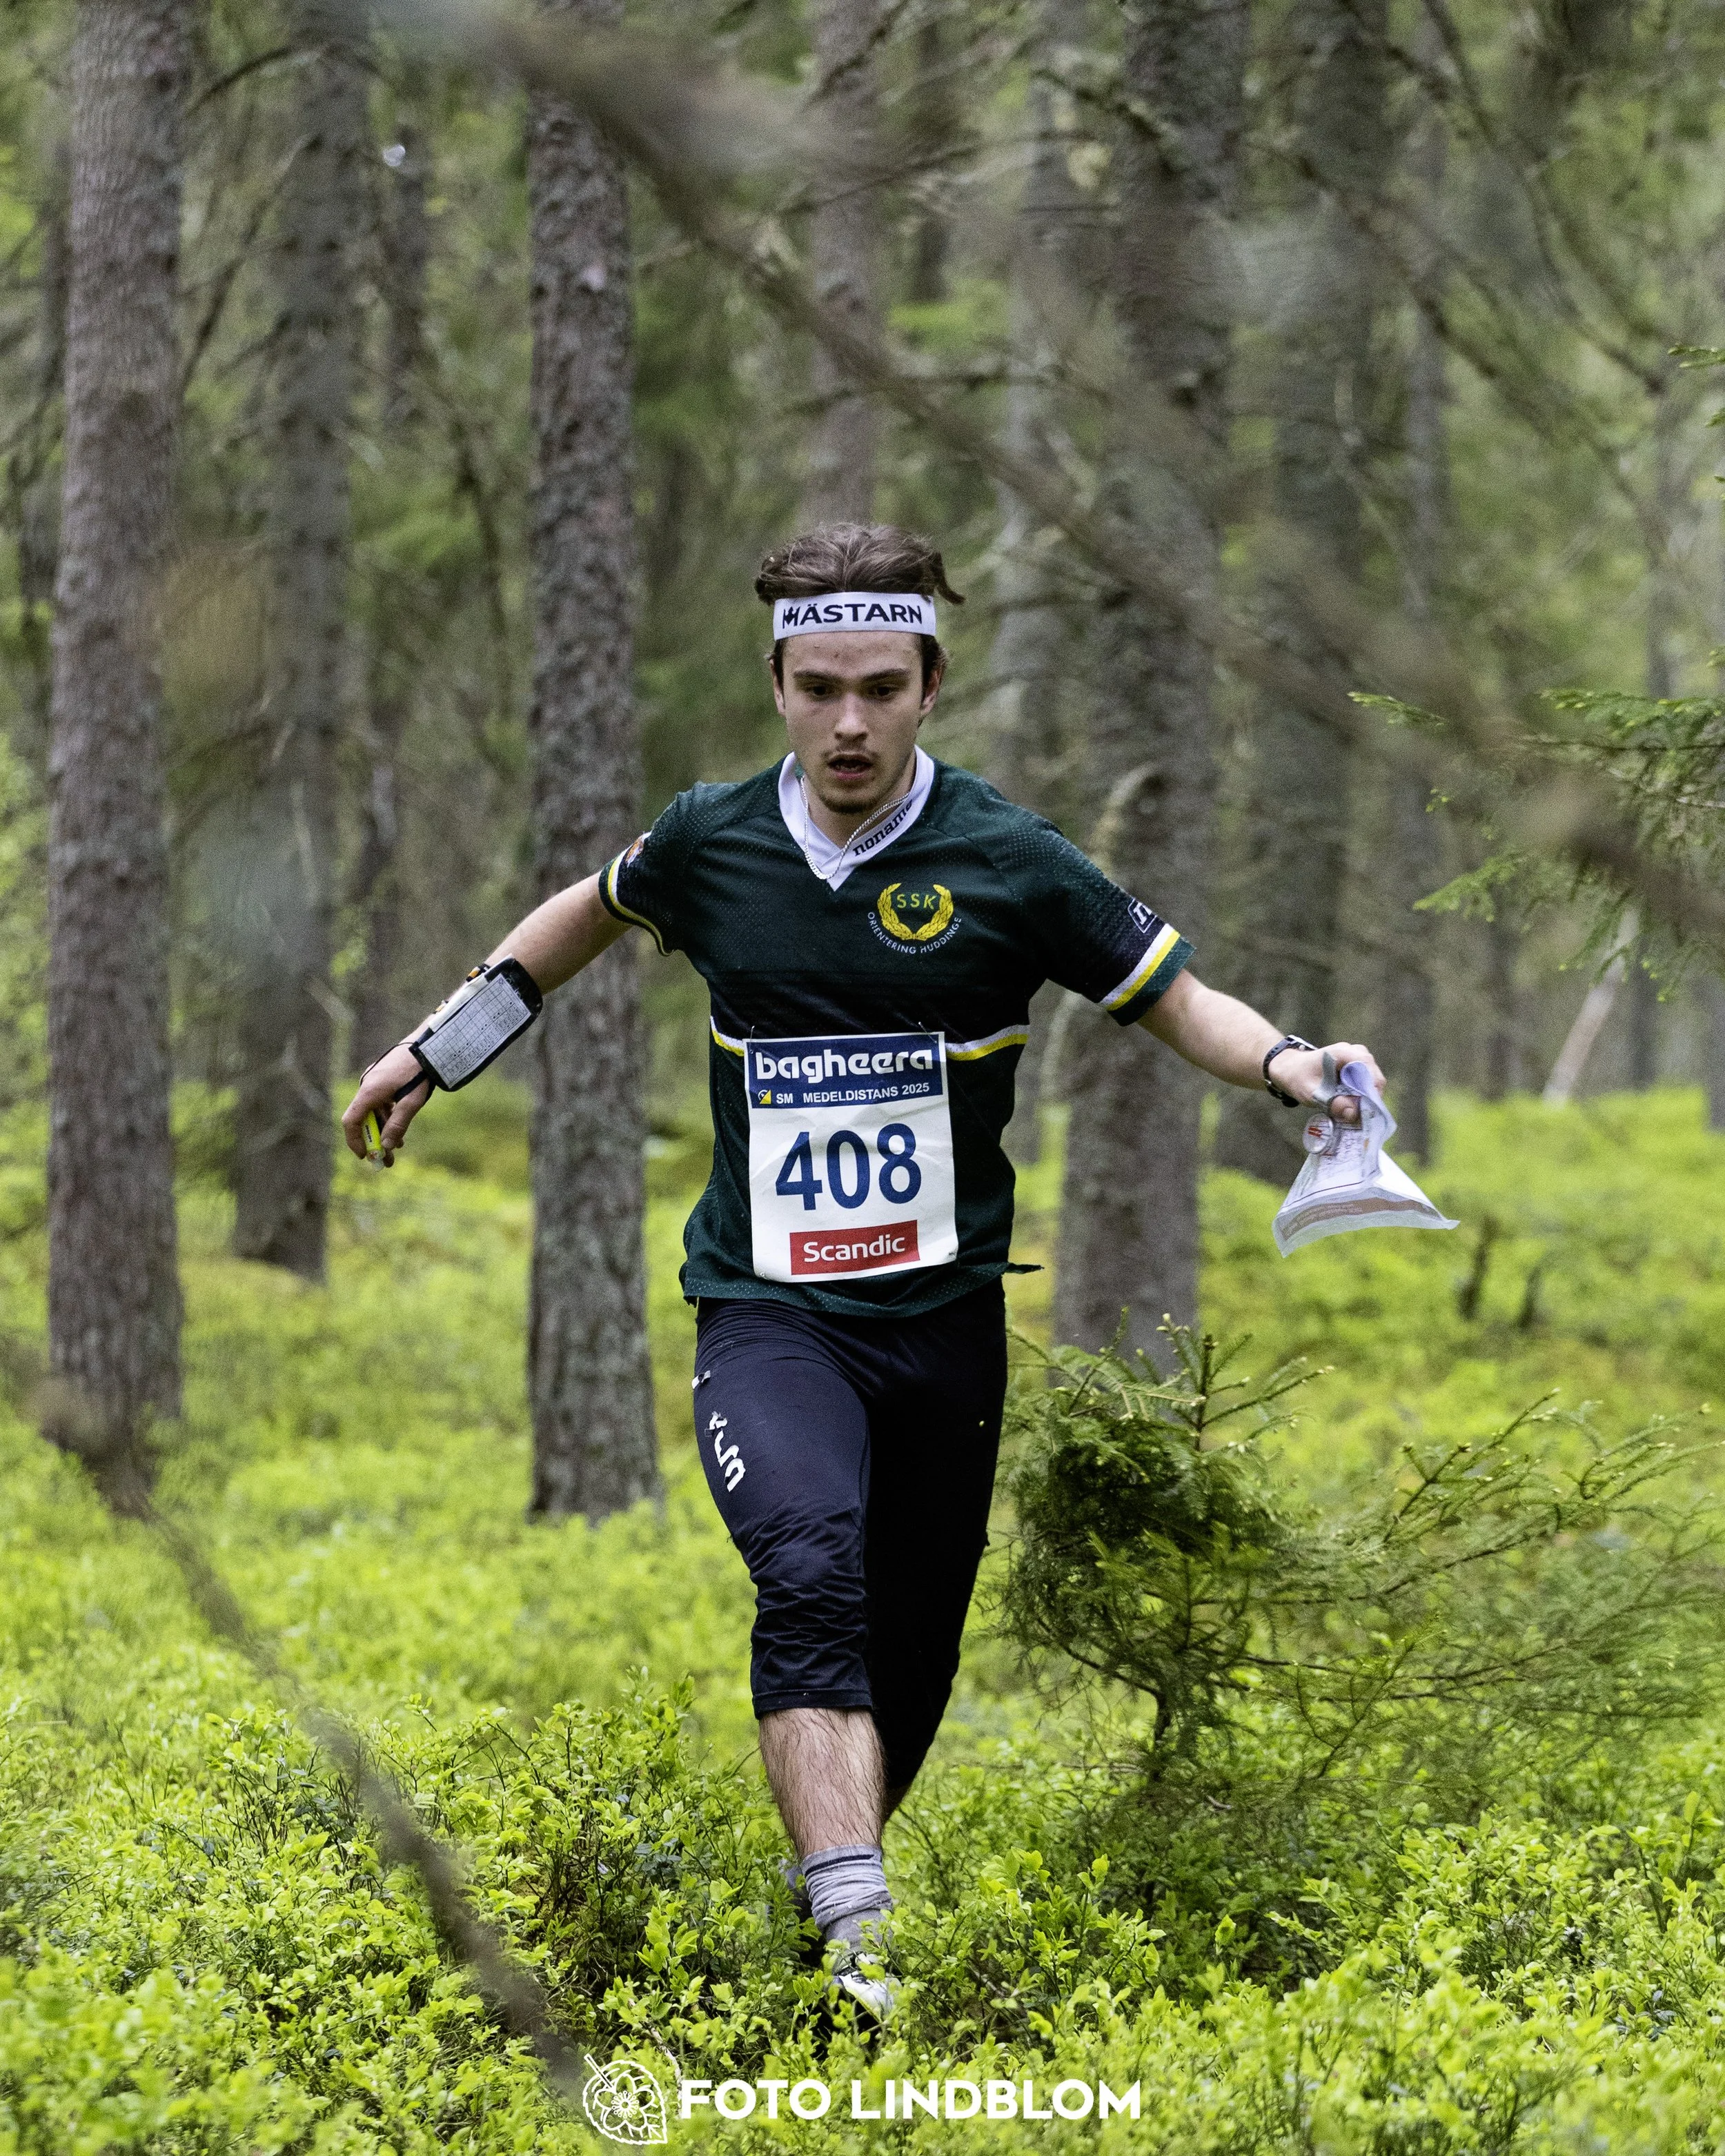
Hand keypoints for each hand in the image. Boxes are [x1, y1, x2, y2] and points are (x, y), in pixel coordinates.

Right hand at [340, 1043, 431, 1164]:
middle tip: (385, 1160)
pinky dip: (387, 1117)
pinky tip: (400, 1130)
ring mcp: (374, 1081)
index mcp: (368, 1092)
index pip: (351, 1122)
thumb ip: (397, 1125)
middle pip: (363, 1119)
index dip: (355, 1141)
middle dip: (374, 1141)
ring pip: (373, 1112)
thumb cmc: (419, 1072)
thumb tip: (386, 1146)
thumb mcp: (411, 1103)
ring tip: (398, 1147)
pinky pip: (380, 1102)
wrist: (428, 1045)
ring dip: (383, 1130)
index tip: (365, 1156)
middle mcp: (367, 1086)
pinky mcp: (383, 1078)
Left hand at [1267, 1041, 1384, 1127]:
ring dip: (1366, 1098)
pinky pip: (1365, 1082)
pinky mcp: (1356, 1067)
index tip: (1369, 1109)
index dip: (1372, 1089)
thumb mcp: (1311, 1093)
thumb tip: (1353, 1113)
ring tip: (1355, 1113)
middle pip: (1374, 1076)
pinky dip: (1361, 1095)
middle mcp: (1355, 1052)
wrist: (1290, 1069)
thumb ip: (1332, 1103)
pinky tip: (1352, 1107)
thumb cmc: (1298, 1077)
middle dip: (1370, 1097)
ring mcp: (1357, 1058)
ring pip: (1371, 1081)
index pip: (1368, 1068)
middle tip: (1362, 1116)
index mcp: (1344, 1052)